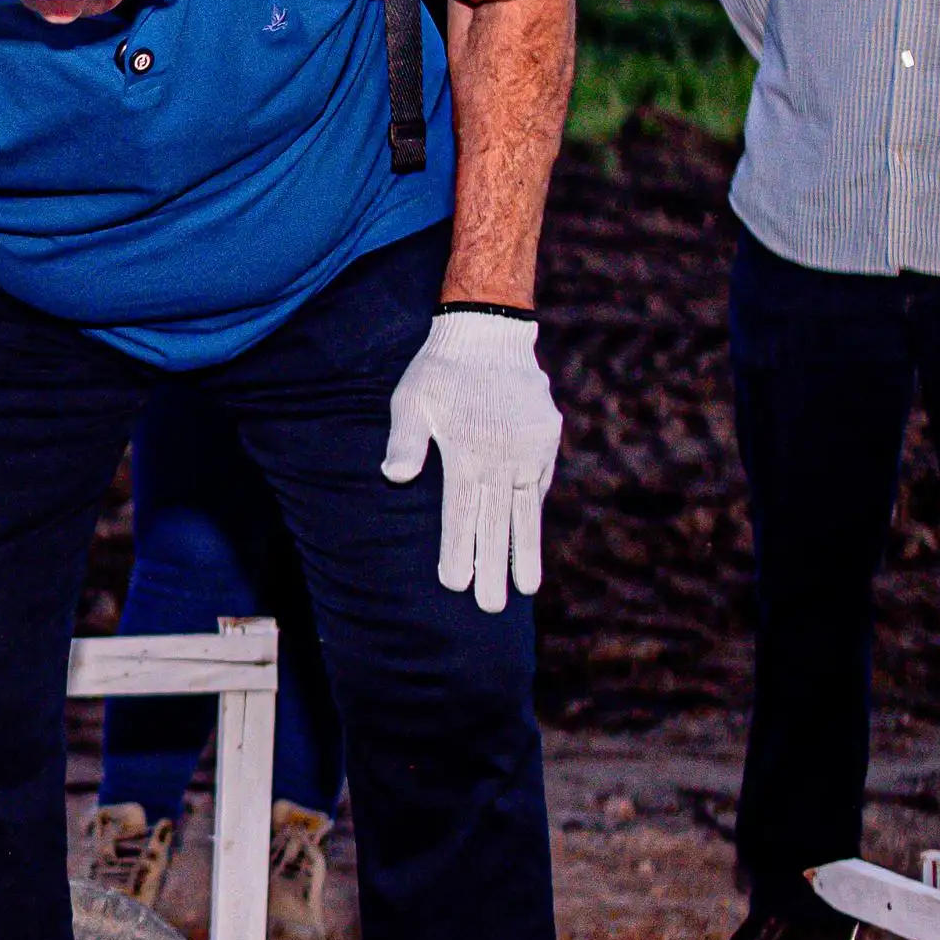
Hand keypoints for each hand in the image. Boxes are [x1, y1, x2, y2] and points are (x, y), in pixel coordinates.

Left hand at [381, 308, 559, 613]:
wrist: (488, 332)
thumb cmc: (439, 370)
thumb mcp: (411, 400)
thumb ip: (405, 441)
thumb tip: (394, 477)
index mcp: (466, 454)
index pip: (461, 515)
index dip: (460, 552)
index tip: (456, 585)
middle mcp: (501, 457)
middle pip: (496, 523)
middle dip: (493, 568)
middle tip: (492, 607)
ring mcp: (528, 450)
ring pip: (526, 510)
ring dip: (525, 551)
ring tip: (527, 589)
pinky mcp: (545, 439)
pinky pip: (541, 484)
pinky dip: (535, 511)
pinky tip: (531, 538)